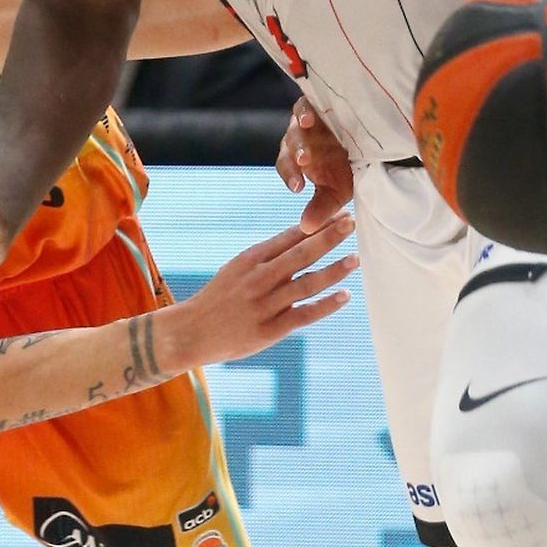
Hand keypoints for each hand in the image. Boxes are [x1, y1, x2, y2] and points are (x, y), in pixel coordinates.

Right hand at [163, 214, 357, 367]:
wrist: (191, 332)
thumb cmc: (218, 298)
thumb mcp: (236, 269)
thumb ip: (266, 257)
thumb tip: (299, 239)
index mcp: (250, 259)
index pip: (288, 237)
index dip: (316, 225)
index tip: (337, 214)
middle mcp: (259, 279)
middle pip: (301, 255)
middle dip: (328, 237)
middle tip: (351, 223)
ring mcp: (265, 305)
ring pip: (307, 284)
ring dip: (334, 270)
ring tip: (355, 259)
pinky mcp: (270, 330)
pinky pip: (304, 315)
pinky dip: (326, 305)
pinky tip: (345, 295)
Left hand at [276, 98, 354, 230]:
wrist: (371, 145)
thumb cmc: (349, 168)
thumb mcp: (337, 192)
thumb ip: (321, 209)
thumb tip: (307, 228)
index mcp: (300, 159)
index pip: (286, 167)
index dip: (290, 176)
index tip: (298, 188)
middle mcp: (301, 139)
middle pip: (290, 145)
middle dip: (297, 154)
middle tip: (305, 162)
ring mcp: (309, 120)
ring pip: (298, 126)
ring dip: (302, 130)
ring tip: (306, 131)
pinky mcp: (318, 104)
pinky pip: (307, 105)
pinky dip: (306, 110)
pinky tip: (309, 118)